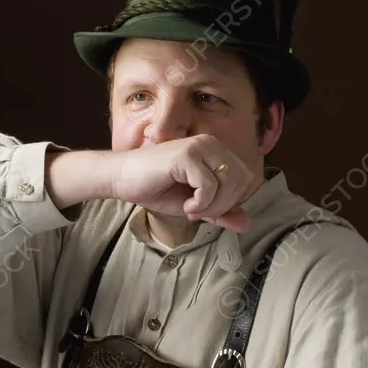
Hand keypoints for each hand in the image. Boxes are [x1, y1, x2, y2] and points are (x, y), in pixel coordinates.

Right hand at [110, 134, 252, 231]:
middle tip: (199, 212)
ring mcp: (198, 146)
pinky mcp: (186, 155)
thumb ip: (220, 212)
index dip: (230, 200)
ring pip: (228, 183)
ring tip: (191, 208)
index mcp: (215, 150)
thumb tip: (246, 224)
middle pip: (241, 180)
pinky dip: (200, 203)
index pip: (244, 177)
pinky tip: (185, 205)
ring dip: (212, 206)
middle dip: (223, 205)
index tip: (205, 208)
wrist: (121, 179)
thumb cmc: (155, 189)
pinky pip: (209, 186)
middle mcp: (210, 143)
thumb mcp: (195, 205)